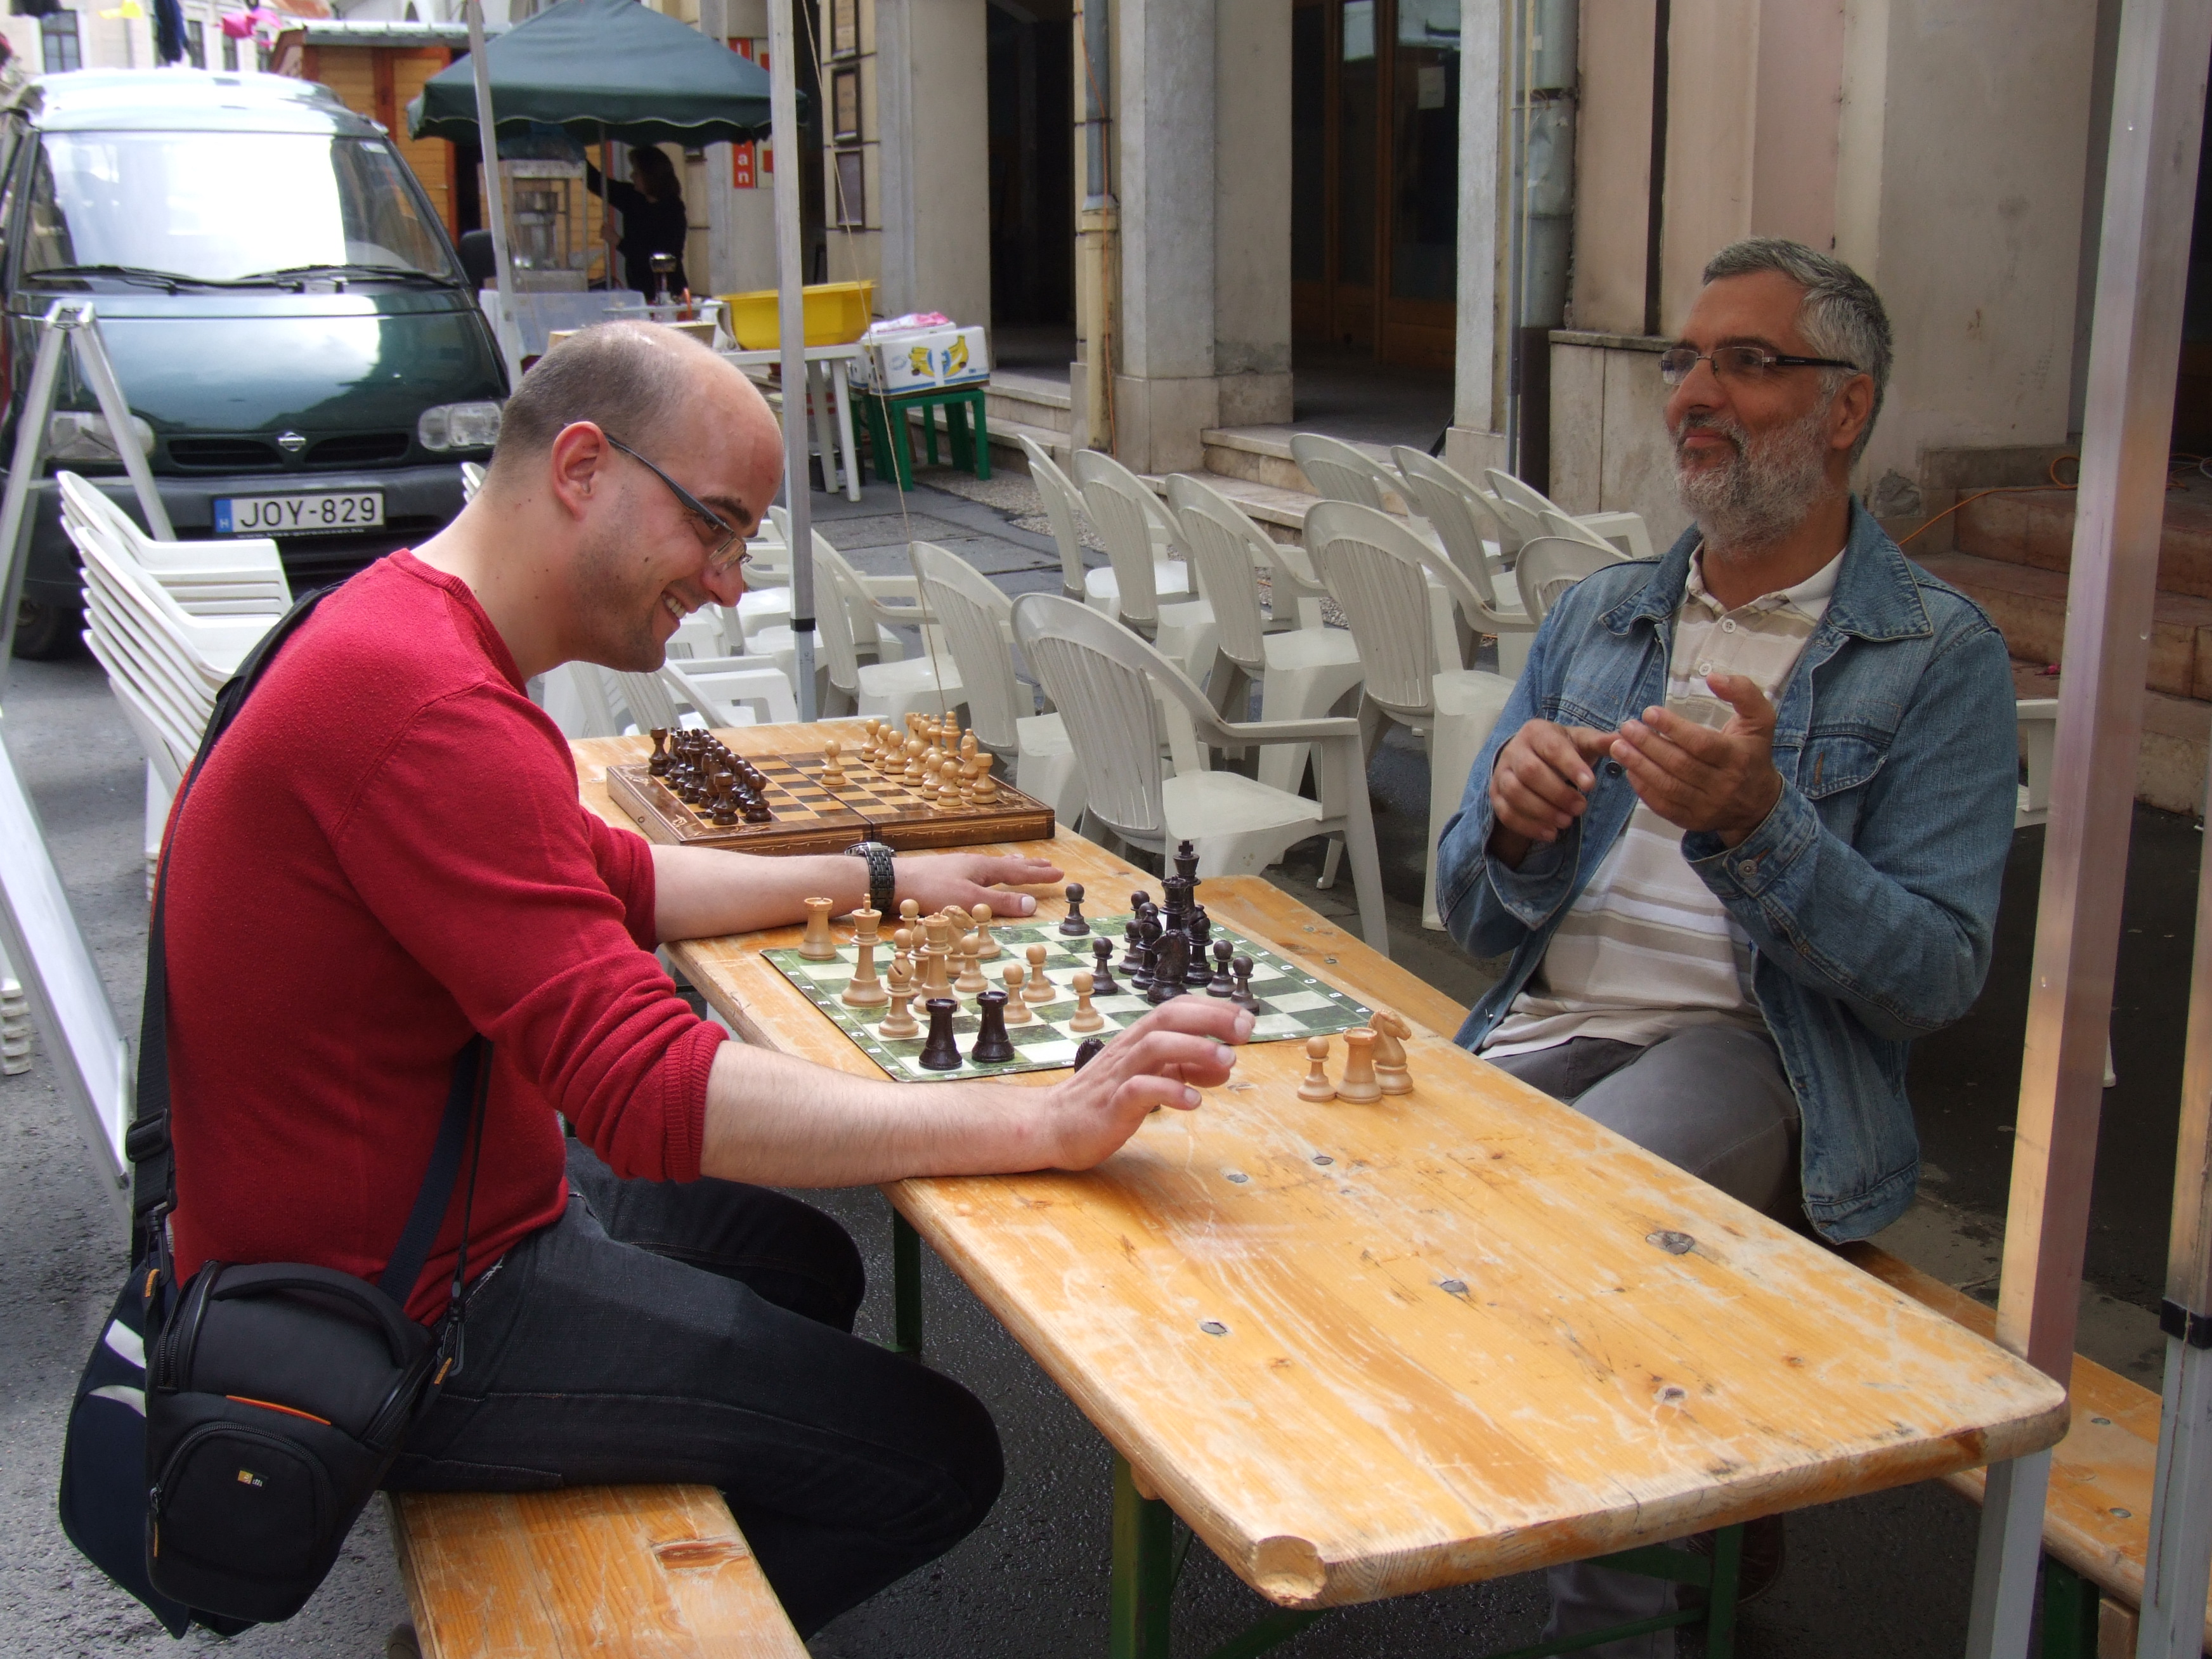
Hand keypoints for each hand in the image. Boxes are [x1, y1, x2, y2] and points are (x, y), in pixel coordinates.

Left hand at [897, 852, 1064, 917]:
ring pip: (993, 866)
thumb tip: (1032, 904)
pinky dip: (992, 872)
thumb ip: (1001, 902)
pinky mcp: (945, 875)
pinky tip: (983, 876)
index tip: (1060, 874)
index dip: (1040, 875)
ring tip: (1021, 866)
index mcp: (983, 868)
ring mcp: (959, 868)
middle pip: (1008, 865)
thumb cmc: (931, 890)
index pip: (1019, 873)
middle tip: (1047, 864)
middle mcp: (973, 864)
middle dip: (1029, 866)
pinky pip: (979, 871)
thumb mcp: (970, 900)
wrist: (894, 882)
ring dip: (1011, 867)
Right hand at [1033, 998, 1250, 1167]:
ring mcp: (1118, 1075)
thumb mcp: (1152, 1077)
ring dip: (1195, 1050)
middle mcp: (1129, 1049)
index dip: (1213, 1009)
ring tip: (1227, 1063)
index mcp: (1139, 1039)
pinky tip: (1193, 1101)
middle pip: (1168, 1018)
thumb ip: (1186, 1068)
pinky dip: (1169, 1092)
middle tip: (1245, 1032)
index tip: (1246, 1021)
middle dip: (1211, 1019)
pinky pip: (1138, 1090)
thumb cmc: (1105, 1098)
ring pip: (1155, 1047)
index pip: (1176, 1008)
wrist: (1054, 1124)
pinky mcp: (1110, 1105)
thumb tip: (1226, 1064)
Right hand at [1488, 719, 1617, 865]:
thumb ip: (1601, 742)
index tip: (1591, 785)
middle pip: (1529, 771)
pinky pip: (1506, 813)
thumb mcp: (1581, 741)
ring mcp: (1501, 773)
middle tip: (1581, 808)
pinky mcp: (1495, 795)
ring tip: (1567, 822)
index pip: (1552, 747)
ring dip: (1542, 811)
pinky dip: (1528, 826)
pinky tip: (1551, 834)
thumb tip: (1623, 739)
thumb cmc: (1562, 750)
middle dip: (1557, 793)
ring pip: (1514, 793)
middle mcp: (1514, 750)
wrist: (1531, 757)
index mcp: (1536, 732)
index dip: (1570, 766)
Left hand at [1610, 673, 1781, 844]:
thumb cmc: (1753, 753)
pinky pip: (1663, 806)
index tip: (1649, 713)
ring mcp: (1707, 806)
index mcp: (1738, 757)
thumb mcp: (1760, 719)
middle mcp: (1724, 784)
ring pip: (1668, 787)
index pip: (1701, 744)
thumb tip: (1713, 677)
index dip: (1673, 728)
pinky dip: (1643, 789)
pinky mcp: (1692, 820)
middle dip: (1648, 745)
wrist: (1758, 804)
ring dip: (1639, 766)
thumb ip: (1743, 692)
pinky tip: (1629, 771)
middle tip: (1627, 728)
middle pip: (1680, 765)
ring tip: (1618, 747)